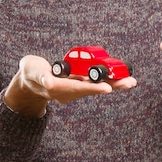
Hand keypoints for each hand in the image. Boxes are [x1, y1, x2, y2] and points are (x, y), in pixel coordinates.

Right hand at [4, 55, 136, 117]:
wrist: (31, 82)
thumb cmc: (30, 72)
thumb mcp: (30, 70)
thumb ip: (39, 75)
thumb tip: (48, 81)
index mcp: (57, 88)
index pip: (76, 87)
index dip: (91, 87)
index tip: (106, 87)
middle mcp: (69, 92)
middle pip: (92, 89)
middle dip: (110, 86)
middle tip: (128, 83)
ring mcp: (75, 90)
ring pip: (96, 87)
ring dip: (114, 85)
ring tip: (131, 82)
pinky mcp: (79, 86)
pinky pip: (96, 84)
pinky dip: (110, 81)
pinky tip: (123, 79)